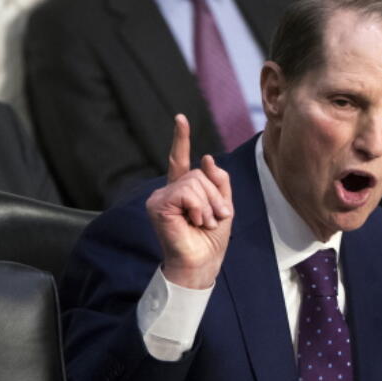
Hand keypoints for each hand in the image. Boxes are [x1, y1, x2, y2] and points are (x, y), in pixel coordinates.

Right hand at [145, 115, 233, 288]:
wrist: (203, 262)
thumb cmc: (211, 239)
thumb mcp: (223, 206)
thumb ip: (218, 181)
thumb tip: (207, 157)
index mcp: (183, 190)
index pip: (180, 160)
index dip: (181, 139)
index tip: (180, 118)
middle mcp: (169, 190)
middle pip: (199, 173)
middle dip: (215, 196)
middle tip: (214, 218)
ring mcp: (161, 197)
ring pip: (195, 182)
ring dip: (208, 205)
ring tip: (204, 223)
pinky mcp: (158, 205)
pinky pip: (186, 192)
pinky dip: (198, 207)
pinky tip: (194, 221)